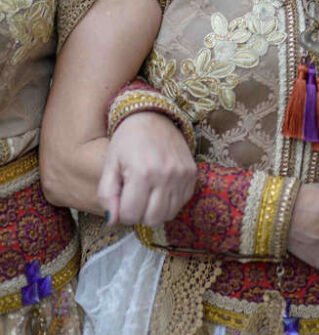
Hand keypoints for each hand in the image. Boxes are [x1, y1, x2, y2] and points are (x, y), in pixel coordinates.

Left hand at [97, 112, 197, 226]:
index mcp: (142, 173)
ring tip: (148, 192)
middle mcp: (166, 175)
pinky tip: (161, 187)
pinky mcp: (193, 174)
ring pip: (168, 215)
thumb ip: (107, 194)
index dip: (122, 211)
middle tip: (134, 196)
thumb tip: (113, 221)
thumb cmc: (127, 140)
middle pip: (152, 219)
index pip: (130, 215)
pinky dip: (170, 202)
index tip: (122, 196)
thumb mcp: (110, 164)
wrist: (153, 115)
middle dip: (139, 213)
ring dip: (155, 210)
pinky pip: (182, 203)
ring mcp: (182, 175)